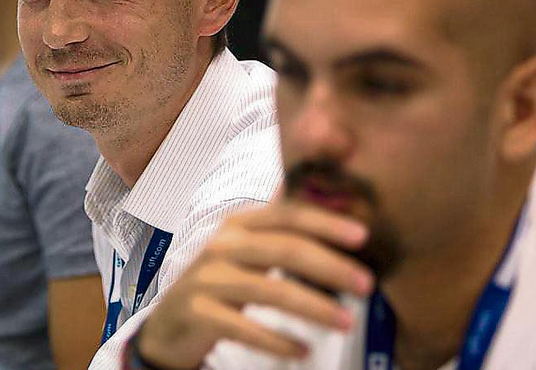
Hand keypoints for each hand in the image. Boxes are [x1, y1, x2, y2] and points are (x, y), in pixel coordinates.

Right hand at [134, 202, 374, 368]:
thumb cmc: (216, 283)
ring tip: (346, 322)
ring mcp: (207, 279)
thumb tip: (295, 183)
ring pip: (271, 290)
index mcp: (236, 224)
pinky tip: (302, 351)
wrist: (168, 323)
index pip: (286, 215)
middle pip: (284, 249)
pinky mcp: (199, 313)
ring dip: (314, 307)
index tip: (362, 237)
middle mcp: (221, 245)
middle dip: (330, 266)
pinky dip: (277, 341)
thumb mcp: (241, 248)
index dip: (325, 223)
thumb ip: (272, 226)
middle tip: (367, 285)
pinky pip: (245, 327)